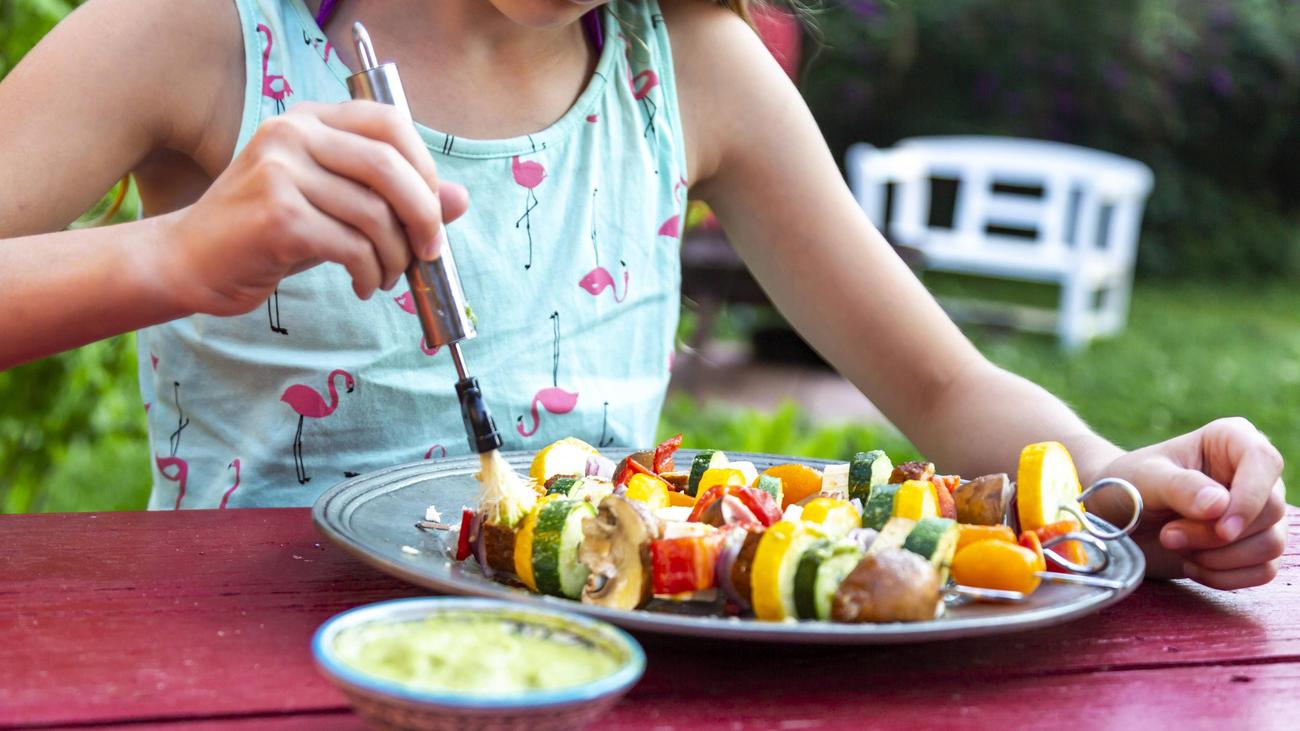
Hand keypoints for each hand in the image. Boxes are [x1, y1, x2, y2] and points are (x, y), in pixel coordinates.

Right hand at [160, 101, 469, 314]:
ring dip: (396, 257)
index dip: (424, 168)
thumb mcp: (336, 206)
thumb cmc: (268, 233)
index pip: (389, 123)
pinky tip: (364, 286)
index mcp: (309, 119)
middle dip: (424, 217)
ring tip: (387, 277)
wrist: (189, 261)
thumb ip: (394, 198)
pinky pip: (352, 247)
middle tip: (428, 253)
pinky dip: (371, 274)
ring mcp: (281, 172)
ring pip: (375, 214)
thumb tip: (461, 200)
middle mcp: (292, 134)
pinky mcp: (277, 216)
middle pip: (390, 167)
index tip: (432, 210)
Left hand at [1087, 417, 1287, 589]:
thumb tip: (1221, 505)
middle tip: (1168, 535)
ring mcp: (1257, 512)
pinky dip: (1226, 577)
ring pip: (1271, 545)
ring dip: (1219, 558)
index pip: (1265, 462)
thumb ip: (1179, 488)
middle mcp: (1253, 474)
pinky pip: (1264, 571)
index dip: (1250, 498)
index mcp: (1231, 440)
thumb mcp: (1143, 480)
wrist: (1113, 519)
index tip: (1222, 529)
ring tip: (1174, 544)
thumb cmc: (1126, 486)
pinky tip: (1191, 565)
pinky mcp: (1252, 546)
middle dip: (1216, 535)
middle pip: (1270, 511)